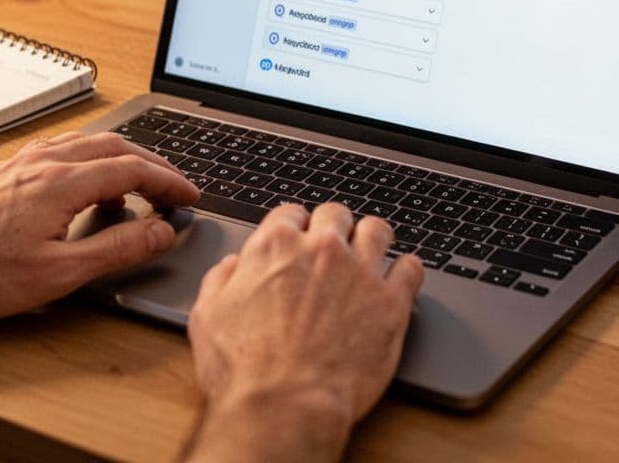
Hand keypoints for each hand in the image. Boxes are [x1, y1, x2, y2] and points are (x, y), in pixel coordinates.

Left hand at [0, 131, 199, 356]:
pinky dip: (89, 162)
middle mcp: (41, 162)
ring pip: (86, 145)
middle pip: (114, 146)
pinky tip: (84, 186)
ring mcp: (19, 163)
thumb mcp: (59, 274)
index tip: (189, 196)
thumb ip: (117, 249)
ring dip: (121, 160)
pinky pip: (59, 151)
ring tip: (138, 187)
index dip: (170, 181)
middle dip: (152, 165)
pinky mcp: (2, 173)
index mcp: (61, 182)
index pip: (134, 169)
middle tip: (173, 188)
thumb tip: (160, 232)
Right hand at [182, 202, 423, 462]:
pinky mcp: (391, 303)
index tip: (299, 241)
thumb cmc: (243, 370)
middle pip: (336, 214)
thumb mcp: (208, 317)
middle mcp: (321, 250)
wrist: (285, 406)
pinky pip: (411, 268)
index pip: (291, 213)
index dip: (295, 228)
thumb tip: (232, 267)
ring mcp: (360, 273)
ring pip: (377, 230)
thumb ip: (221, 281)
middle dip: (334, 228)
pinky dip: (405, 271)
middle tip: (333, 250)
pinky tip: (399, 281)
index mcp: (276, 246)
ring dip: (371, 241)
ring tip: (369, 257)